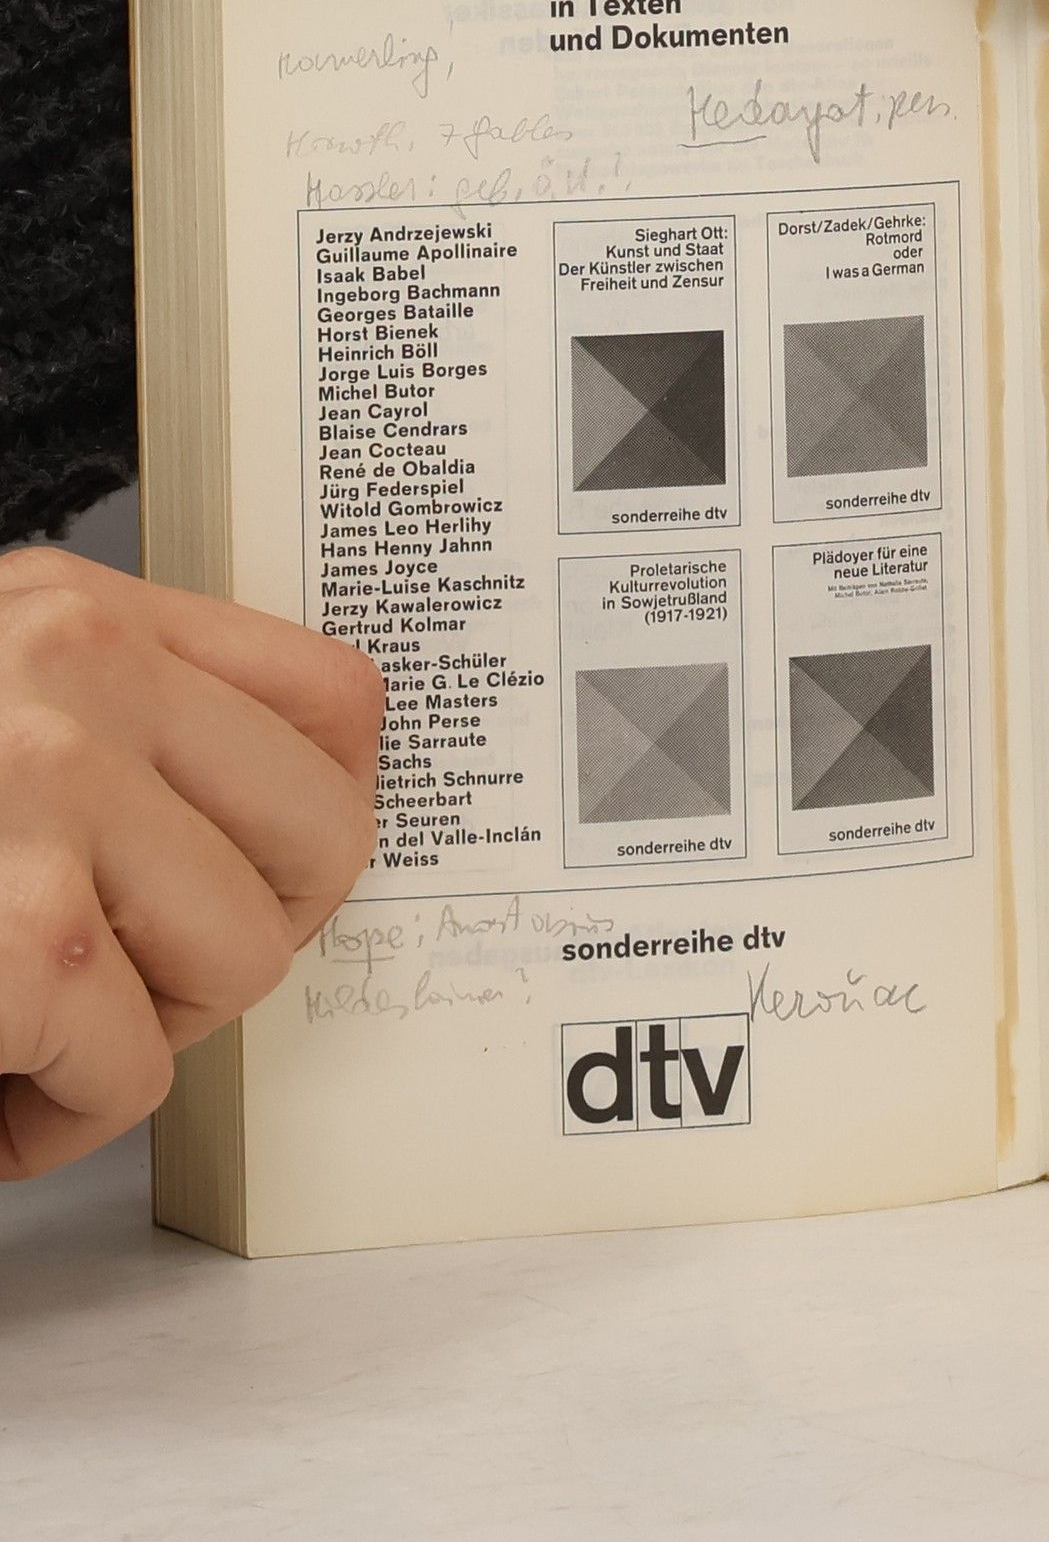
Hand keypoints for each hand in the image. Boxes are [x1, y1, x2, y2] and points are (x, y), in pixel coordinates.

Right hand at [0, 549, 383, 1178]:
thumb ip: (131, 733)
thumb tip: (310, 814)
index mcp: (73, 612)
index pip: (336, 699)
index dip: (319, 820)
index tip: (259, 880)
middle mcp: (68, 670)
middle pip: (326, 837)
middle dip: (243, 940)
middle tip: (132, 977)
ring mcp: (40, 784)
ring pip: (244, 958)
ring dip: (141, 1036)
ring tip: (25, 1028)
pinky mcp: (16, 931)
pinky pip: (134, 1066)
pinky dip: (56, 1118)